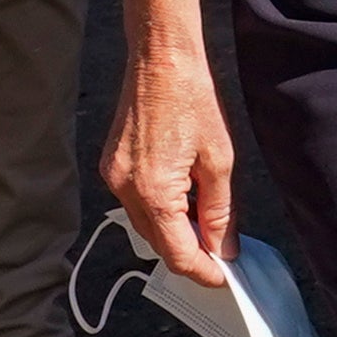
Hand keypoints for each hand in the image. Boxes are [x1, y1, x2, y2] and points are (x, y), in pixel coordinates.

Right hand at [98, 42, 235, 284]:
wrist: (161, 59)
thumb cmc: (192, 100)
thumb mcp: (220, 160)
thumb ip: (220, 212)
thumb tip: (223, 248)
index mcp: (153, 191)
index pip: (177, 253)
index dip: (204, 271)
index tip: (226, 276)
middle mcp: (125, 190)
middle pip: (158, 244)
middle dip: (190, 252)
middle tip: (223, 250)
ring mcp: (113, 178)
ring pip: (147, 225)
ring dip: (175, 230)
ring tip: (207, 219)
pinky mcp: (111, 166)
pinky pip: (137, 203)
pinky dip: (161, 209)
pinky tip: (185, 196)